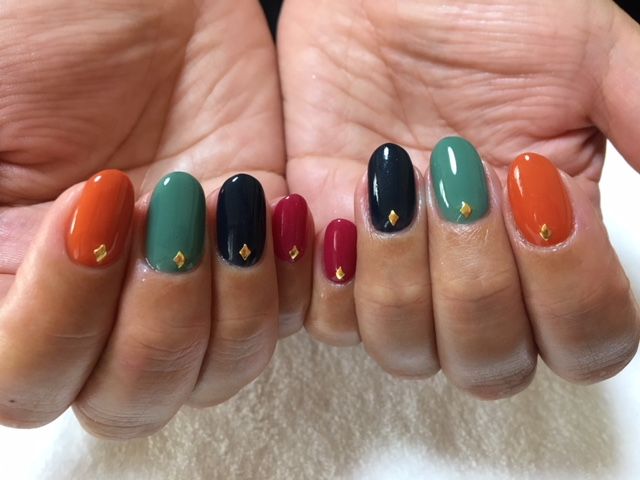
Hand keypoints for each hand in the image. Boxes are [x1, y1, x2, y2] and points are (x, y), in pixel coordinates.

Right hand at [0, 0, 284, 436]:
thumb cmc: (44, 33)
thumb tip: (13, 300)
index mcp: (18, 284)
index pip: (31, 380)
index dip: (59, 320)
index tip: (90, 205)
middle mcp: (101, 304)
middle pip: (131, 396)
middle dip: (158, 317)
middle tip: (167, 204)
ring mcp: (183, 284)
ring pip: (214, 371)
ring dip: (229, 301)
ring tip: (223, 202)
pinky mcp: (249, 257)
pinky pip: (281, 319)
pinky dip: (285, 279)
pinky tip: (276, 211)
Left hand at [278, 0, 639, 395]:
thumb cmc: (481, 12)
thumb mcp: (584, 56)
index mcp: (548, 238)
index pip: (582, 340)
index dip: (566, 290)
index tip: (531, 184)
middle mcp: (475, 269)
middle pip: (487, 365)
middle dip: (474, 283)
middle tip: (456, 177)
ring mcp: (399, 265)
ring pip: (402, 349)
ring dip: (400, 274)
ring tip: (390, 176)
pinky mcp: (330, 249)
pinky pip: (325, 316)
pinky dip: (331, 270)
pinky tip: (338, 200)